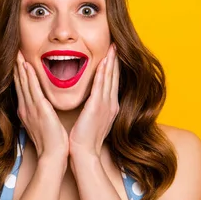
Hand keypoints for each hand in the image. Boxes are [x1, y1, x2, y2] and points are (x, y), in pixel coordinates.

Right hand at [13, 51, 68, 160]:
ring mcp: (31, 108)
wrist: (53, 155)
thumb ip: (40, 113)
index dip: (19, 74)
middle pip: (19, 83)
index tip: (18, 61)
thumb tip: (42, 107)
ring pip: (23, 83)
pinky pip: (32, 89)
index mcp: (27, 111)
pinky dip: (28, 77)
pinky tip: (26, 66)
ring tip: (17, 53)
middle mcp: (26, 108)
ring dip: (20, 67)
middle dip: (16, 67)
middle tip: (13, 52)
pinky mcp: (39, 109)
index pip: (21, 88)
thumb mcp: (43, 124)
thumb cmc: (51, 142)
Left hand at [68, 43, 119, 157]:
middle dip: (115, 61)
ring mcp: (106, 105)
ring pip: (110, 78)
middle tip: (116, 45)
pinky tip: (104, 62)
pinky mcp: (97, 107)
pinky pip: (101, 86)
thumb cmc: (84, 140)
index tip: (113, 55)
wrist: (84, 154)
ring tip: (113, 47)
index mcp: (109, 107)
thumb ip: (93, 109)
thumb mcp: (92, 121)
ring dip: (111, 62)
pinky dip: (104, 73)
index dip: (114, 68)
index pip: (112, 83)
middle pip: (114, 77)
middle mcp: (111, 104)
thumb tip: (91, 102)